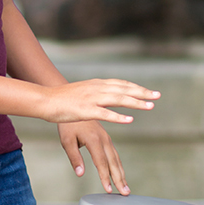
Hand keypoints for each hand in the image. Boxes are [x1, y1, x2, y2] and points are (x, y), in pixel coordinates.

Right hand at [36, 79, 159, 124]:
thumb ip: (98, 93)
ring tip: (150, 106)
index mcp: (97, 84)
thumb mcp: (84, 92)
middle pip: (124, 89)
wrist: (45, 99)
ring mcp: (91, 99)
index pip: (122, 84)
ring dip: (135, 102)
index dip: (137, 87)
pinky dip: (118, 117)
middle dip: (142, 93)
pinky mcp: (85, 110)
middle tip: (158, 96)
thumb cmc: (63, 98)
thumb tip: (109, 95)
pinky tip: (130, 120)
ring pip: (118, 99)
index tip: (151, 92)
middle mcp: (97, 89)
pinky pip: (105, 113)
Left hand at [58, 121, 130, 194]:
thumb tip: (80, 174)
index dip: (105, 177)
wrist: (73, 104)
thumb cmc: (68, 124)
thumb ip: (74, 158)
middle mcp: (103, 139)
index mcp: (94, 140)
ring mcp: (106, 138)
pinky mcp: (106, 138)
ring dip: (121, 173)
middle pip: (113, 162)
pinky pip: (114, 154)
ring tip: (125, 187)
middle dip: (120, 178)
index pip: (101, 163)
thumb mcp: (67, 140)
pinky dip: (118, 165)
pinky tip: (119, 173)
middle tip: (125, 193)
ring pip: (116, 158)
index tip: (108, 190)